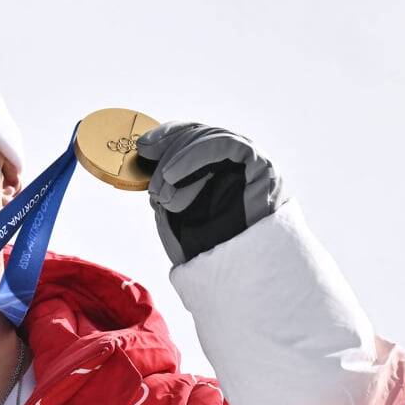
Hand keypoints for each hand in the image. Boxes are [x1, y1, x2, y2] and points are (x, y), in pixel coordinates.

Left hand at [137, 122, 285, 264]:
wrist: (234, 270)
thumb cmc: (205, 245)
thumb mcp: (175, 206)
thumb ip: (165, 179)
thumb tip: (145, 148)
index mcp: (217, 165)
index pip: (192, 135)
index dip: (166, 136)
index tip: (143, 148)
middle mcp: (236, 159)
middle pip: (197, 134)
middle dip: (168, 153)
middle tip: (152, 186)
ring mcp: (251, 160)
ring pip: (208, 138)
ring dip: (177, 160)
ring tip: (160, 190)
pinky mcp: (261, 164)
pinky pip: (224, 144)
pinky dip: (193, 155)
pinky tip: (172, 175)